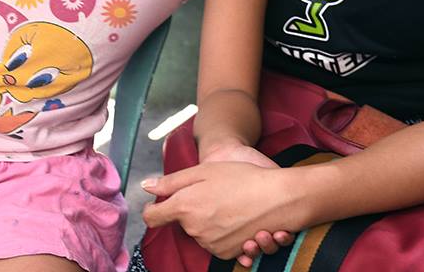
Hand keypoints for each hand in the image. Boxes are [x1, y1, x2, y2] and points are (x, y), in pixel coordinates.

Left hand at [142, 161, 296, 262]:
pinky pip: (218, 243)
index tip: (162, 203)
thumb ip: (171, 181)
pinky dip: (226, 234)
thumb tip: (145, 185)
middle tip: (216, 193)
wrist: (277, 197)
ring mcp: (211, 244)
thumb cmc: (241, 177)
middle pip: (183, 223)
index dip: (155, 209)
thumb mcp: (204, 170)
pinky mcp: (228, 253)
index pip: (153, 217)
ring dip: (212, 222)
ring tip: (233, 205)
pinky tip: (241, 220)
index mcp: (185, 207)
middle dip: (194, 210)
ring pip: (201, 233)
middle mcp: (195, 231)